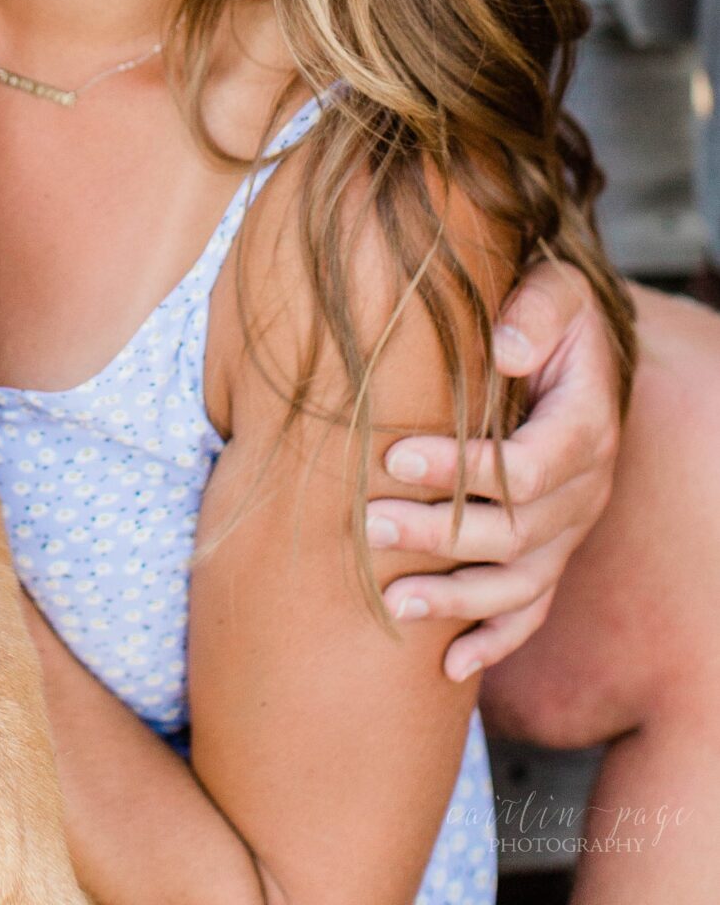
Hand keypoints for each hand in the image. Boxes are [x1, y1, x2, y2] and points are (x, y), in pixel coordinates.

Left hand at [367, 259, 622, 679]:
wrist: (575, 342)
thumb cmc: (551, 310)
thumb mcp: (554, 290)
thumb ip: (535, 310)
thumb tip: (506, 348)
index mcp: (587, 426)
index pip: (526, 467)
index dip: (461, 469)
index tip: (394, 457)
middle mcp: (586, 488)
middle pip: (517, 533)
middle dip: (439, 533)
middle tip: (370, 525)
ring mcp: (571, 527)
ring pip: (521, 583)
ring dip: (457, 598)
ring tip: (393, 602)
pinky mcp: (553, 549)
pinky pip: (532, 608)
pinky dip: (494, 641)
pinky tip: (448, 667)